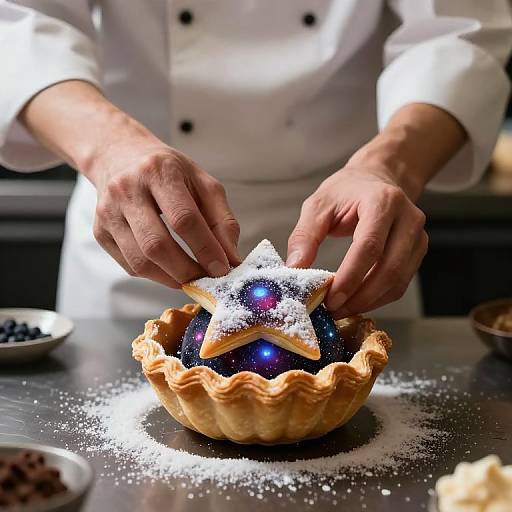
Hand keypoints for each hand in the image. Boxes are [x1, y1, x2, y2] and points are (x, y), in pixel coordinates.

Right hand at [88, 135, 240, 287]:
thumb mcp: (203, 183)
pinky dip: (155, 275)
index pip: (183, 218)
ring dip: (171, 278)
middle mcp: (128, 189)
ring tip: (192, 278)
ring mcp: (109, 212)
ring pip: (140, 261)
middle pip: (157, 245)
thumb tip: (232, 258)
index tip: (222, 268)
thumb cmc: (167, 171)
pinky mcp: (100, 231)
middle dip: (187, 271)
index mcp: (158, 171)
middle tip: (207, 280)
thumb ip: (223, 220)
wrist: (120, 156)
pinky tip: (170, 269)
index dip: (205, 248)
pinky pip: (129, 265)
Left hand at [286, 165, 427, 317]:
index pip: (369, 246)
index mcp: (382, 201)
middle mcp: (408, 218)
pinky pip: (401, 283)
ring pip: (398, 281)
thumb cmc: (347, 191)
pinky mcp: (418, 251)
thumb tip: (295, 267)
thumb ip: (305, 235)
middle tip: (334, 310)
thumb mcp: (318, 205)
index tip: (330, 298)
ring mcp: (418, 236)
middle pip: (389, 268)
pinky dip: (379, 298)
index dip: (350, 277)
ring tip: (342, 309)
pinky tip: (357, 301)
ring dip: (369, 302)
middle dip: (360, 297)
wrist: (376, 179)